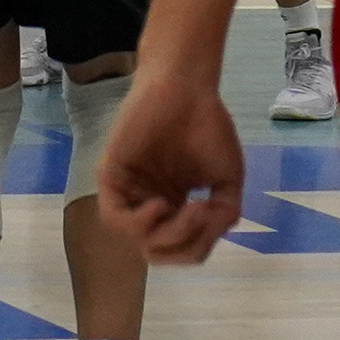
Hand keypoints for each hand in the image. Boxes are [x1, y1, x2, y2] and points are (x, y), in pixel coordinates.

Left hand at [98, 62, 247, 261]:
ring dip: (170, 234)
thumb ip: (223, 215)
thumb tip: (209, 237)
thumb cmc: (208, 126)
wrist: (187, 88)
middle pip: (161, 252)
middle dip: (185, 243)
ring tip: (188, 207)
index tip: (217, 213)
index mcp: (174, 207)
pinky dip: (139, 223)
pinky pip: (116, 219)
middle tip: (203, 213)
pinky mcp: (110, 179)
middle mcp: (149, 204)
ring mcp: (129, 193)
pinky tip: (160, 206)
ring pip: (141, 241)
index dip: (200, 243)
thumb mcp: (228, 179)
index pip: (182, 249)